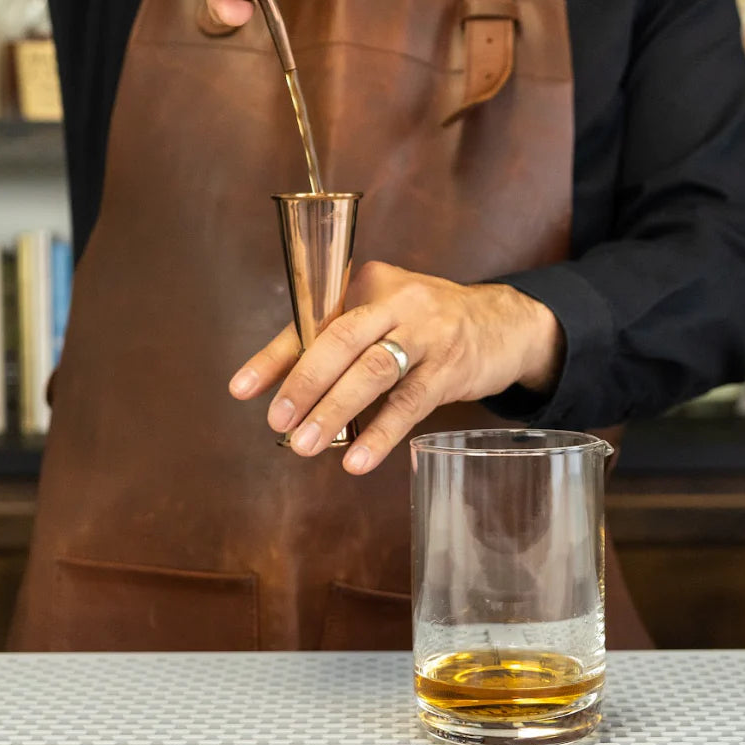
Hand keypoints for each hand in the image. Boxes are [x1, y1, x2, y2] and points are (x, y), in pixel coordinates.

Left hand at [229, 261, 564, 473]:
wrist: (503, 323)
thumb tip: (275, 390)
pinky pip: (410, 403)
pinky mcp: (452, 368)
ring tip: (306, 446)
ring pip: (374, 371)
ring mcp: (428, 332)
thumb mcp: (380, 318)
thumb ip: (331, 345)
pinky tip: (358, 460)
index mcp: (366, 284)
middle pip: (341, 340)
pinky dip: (381, 434)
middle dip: (304, 384)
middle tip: (277, 421)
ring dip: (335, 411)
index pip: (310, 322)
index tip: (241, 389)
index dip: (273, 357)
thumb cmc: (425, 324)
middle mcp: (396, 301)